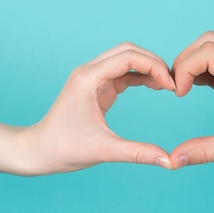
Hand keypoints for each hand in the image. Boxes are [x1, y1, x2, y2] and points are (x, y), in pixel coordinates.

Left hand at [20, 43, 175, 174]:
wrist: (39, 151)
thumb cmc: (63, 148)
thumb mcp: (104, 151)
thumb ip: (138, 153)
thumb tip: (168, 161)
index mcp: (88, 78)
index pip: (128, 57)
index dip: (155, 67)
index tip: (172, 87)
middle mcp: (89, 72)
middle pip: (128, 51)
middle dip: (154, 63)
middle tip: (174, 83)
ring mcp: (92, 78)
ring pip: (126, 59)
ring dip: (148, 68)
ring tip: (169, 85)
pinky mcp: (96, 88)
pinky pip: (122, 74)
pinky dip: (140, 77)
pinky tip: (155, 87)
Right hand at [170, 31, 213, 170]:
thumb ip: (204, 151)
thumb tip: (174, 160)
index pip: (208, 52)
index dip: (185, 69)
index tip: (179, 94)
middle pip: (209, 41)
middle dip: (186, 61)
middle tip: (177, 88)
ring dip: (195, 63)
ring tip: (184, 89)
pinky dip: (206, 69)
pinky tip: (198, 88)